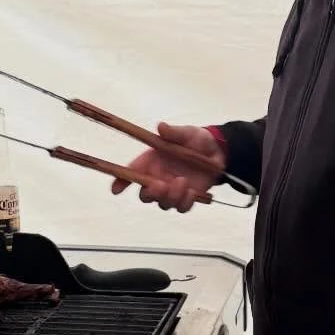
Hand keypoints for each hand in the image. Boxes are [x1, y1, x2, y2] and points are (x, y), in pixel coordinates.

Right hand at [110, 123, 224, 212]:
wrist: (218, 151)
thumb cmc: (196, 140)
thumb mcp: (187, 133)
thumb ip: (174, 132)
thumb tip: (161, 127)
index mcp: (152, 161)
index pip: (132, 173)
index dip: (121, 181)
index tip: (116, 189)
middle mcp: (159, 178)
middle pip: (145, 195)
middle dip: (150, 193)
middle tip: (161, 185)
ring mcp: (172, 190)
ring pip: (163, 203)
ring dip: (170, 197)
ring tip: (183, 182)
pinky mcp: (187, 198)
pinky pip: (181, 208)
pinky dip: (184, 202)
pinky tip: (192, 192)